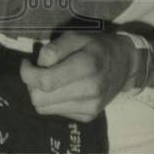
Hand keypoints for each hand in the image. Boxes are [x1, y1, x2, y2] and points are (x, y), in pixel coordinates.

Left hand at [19, 29, 134, 121]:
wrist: (125, 64)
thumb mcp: (76, 37)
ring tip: (50, 80)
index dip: (27, 73)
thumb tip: (38, 65)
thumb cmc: (96, 46)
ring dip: (41, 94)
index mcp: (87, 65)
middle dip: (31, 84)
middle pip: (39, 99)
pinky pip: (56, 113)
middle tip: (38, 71)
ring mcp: (90, 107)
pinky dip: (53, 101)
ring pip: (44, 108)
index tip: (27, 63)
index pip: (45, 81)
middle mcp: (90, 90)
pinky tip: (63, 88)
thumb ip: (54, 49)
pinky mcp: (88, 116)